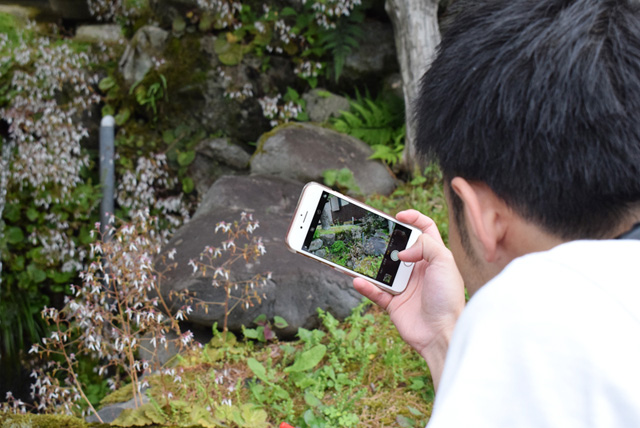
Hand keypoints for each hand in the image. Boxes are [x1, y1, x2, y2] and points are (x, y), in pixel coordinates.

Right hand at [353, 209, 464, 389]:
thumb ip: (425, 245)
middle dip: (386, 240)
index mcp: (434, 257)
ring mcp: (405, 286)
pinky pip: (375, 292)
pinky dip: (365, 286)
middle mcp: (419, 269)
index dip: (414, 219)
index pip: (425, 230)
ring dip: (369, 263)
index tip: (399, 215)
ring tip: (356, 255)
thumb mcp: (444, 262)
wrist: (441, 333)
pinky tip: (357, 280)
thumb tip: (401, 251)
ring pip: (382, 269)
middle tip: (373, 235)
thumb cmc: (448, 298)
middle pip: (398, 248)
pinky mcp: (394, 303)